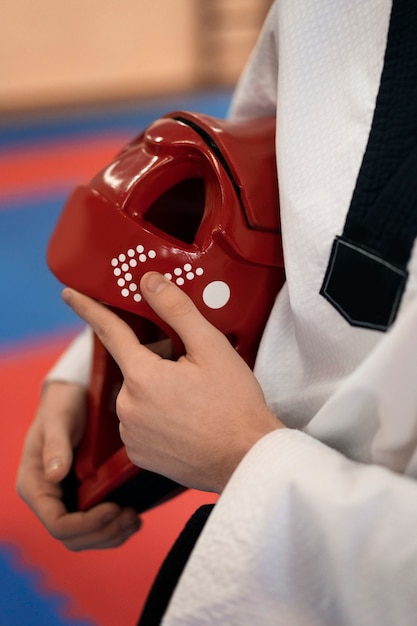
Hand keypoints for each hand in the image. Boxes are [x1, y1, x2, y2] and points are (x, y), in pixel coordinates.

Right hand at [16, 380, 139, 550]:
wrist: (74, 395)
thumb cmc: (62, 405)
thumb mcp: (58, 420)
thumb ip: (56, 446)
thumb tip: (55, 475)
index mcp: (35, 486)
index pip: (57, 524)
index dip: (86, 525)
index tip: (114, 508)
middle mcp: (49, 498)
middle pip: (73, 538)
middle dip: (103, 533)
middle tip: (130, 516)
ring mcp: (66, 499)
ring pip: (87, 537)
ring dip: (112, 534)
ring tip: (135, 519)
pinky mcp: (84, 496)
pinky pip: (98, 524)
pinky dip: (116, 526)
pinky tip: (134, 515)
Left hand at [62, 272, 282, 492]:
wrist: (247, 460)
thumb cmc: (234, 404)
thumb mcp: (212, 348)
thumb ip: (177, 310)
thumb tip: (148, 281)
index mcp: (143, 377)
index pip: (110, 331)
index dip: (89, 309)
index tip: (69, 294)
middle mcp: (128, 407)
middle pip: (134, 366)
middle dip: (156, 360)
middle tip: (194, 371)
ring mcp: (131, 434)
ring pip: (137, 395)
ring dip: (157, 390)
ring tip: (196, 401)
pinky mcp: (138, 455)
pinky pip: (140, 423)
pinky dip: (156, 415)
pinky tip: (186, 421)